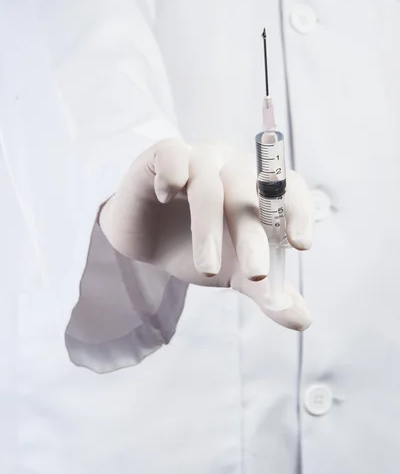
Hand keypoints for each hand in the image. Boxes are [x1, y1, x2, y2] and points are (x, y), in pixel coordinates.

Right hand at [99, 138, 313, 329]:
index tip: (300, 245)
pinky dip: (173, 175)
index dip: (298, 211)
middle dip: (252, 235)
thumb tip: (303, 319)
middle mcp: (232, 164)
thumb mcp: (234, 272)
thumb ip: (266, 290)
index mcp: (258, 186)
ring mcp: (198, 156)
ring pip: (209, 183)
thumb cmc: (197, 248)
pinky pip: (173, 155)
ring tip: (208, 268)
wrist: (145, 243)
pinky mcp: (163, 154)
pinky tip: (166, 198)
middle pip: (248, 191)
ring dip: (209, 227)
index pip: (289, 186)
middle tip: (255, 274)